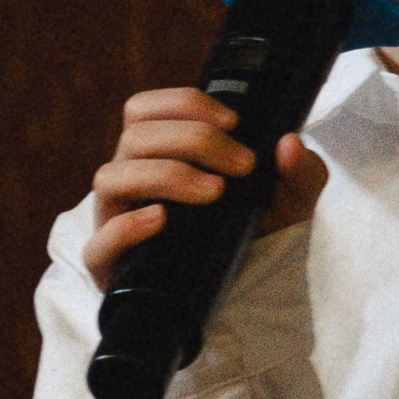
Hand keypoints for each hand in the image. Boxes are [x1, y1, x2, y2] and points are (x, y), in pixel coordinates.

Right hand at [82, 89, 326, 285]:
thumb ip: (301, 171)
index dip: (183, 104)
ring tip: (214, 192)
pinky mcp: (111, 266)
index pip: (144, 109)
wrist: (249, 293)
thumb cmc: (255, 232)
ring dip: (165, 175)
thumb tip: (290, 144)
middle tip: (243, 165)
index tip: (233, 121)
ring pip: (110, 178)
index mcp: (158, 154)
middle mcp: (131, 181)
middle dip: (193, 141)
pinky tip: (161, 220)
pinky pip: (98, 243)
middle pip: (135, 136)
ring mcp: (116, 221)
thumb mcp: (290, 201)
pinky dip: (127, 226)